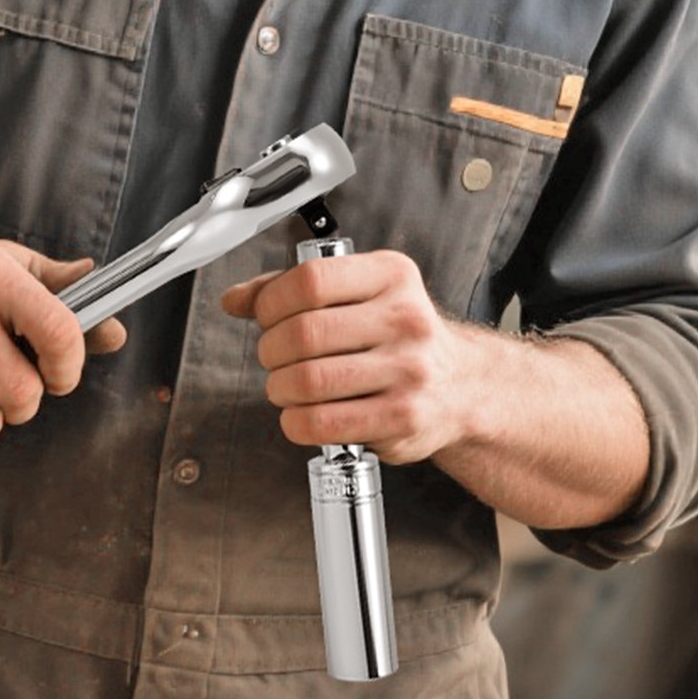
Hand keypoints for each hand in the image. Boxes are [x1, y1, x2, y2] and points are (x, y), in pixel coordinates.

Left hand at [221, 249, 475, 463]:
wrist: (462, 386)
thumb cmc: (397, 336)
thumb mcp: (357, 293)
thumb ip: (292, 289)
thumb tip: (235, 299)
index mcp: (391, 276)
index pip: (310, 280)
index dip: (271, 302)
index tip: (266, 317)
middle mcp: (405, 319)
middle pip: (303, 333)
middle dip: (270, 350)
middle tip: (273, 358)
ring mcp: (408, 371)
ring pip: (309, 380)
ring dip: (280, 387)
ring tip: (286, 386)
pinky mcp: (403, 418)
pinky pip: (324, 423)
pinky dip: (295, 421)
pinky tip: (301, 414)